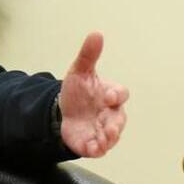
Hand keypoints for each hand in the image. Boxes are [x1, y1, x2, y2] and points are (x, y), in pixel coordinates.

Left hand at [59, 32, 128, 157]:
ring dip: (107, 139)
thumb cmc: (78, 90)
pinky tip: (91, 148)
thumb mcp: (79, 71)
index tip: (108, 96)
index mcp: (110, 94)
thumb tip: (96, 34)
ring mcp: (103, 130)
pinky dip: (96, 149)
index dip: (116, 95)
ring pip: (111, 137)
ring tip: (101, 140)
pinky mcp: (93, 143)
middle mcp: (111, 114)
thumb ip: (88, 54)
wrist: (63, 110)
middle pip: (119, 120)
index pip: (121, 94)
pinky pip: (98, 149)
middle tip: (110, 128)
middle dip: (115, 125)